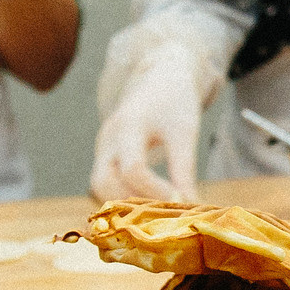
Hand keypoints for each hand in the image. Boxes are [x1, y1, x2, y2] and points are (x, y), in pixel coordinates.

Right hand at [90, 51, 209, 201]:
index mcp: (128, 126)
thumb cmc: (175, 101)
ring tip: (155, 209)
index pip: (133, 169)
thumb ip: (184, 171)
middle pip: (102, 182)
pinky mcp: (105, 154)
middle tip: (161, 213)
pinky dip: (122, 196)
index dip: (155, 191)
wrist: (160, 77)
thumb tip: (191, 208)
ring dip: (122, 202)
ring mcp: (103, 146)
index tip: (180, 201)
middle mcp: (108, 138)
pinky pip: (105, 181)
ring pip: (99, 185)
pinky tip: (147, 202)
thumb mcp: (185, 132)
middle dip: (129, 203)